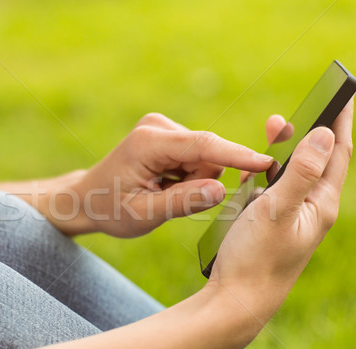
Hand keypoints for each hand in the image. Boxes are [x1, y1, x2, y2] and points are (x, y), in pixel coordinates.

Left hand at [70, 113, 273, 236]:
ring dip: (193, 180)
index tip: (266, 163)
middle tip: (168, 200)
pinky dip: (188, 176)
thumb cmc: (110, 209)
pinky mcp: (168, 134)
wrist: (88, 198)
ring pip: (205, 157)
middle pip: (207, 154)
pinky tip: (163, 184)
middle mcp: (157, 127)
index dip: (237, 155)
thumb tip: (221, 190)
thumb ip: (182, 202)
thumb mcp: (143, 215)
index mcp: (148, 143)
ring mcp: (163, 128)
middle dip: (200, 181)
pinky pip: (197, 157)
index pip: (203, 146)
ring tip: (162, 193)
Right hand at [210, 100, 353, 316]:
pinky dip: (264, 173)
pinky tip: (251, 171)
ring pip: (292, 173)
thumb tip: (326, 133)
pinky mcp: (272, 223)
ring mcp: (291, 216)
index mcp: (321, 204)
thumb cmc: (256, 258)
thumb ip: (301, 171)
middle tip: (283, 116)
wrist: (236, 302)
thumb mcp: (278, 210)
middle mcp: (311, 209)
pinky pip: (273, 188)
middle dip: (304, 132)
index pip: (338, 153)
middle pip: (315, 160)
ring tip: (268, 132)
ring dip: (282, 151)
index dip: (340, 121)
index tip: (342, 94)